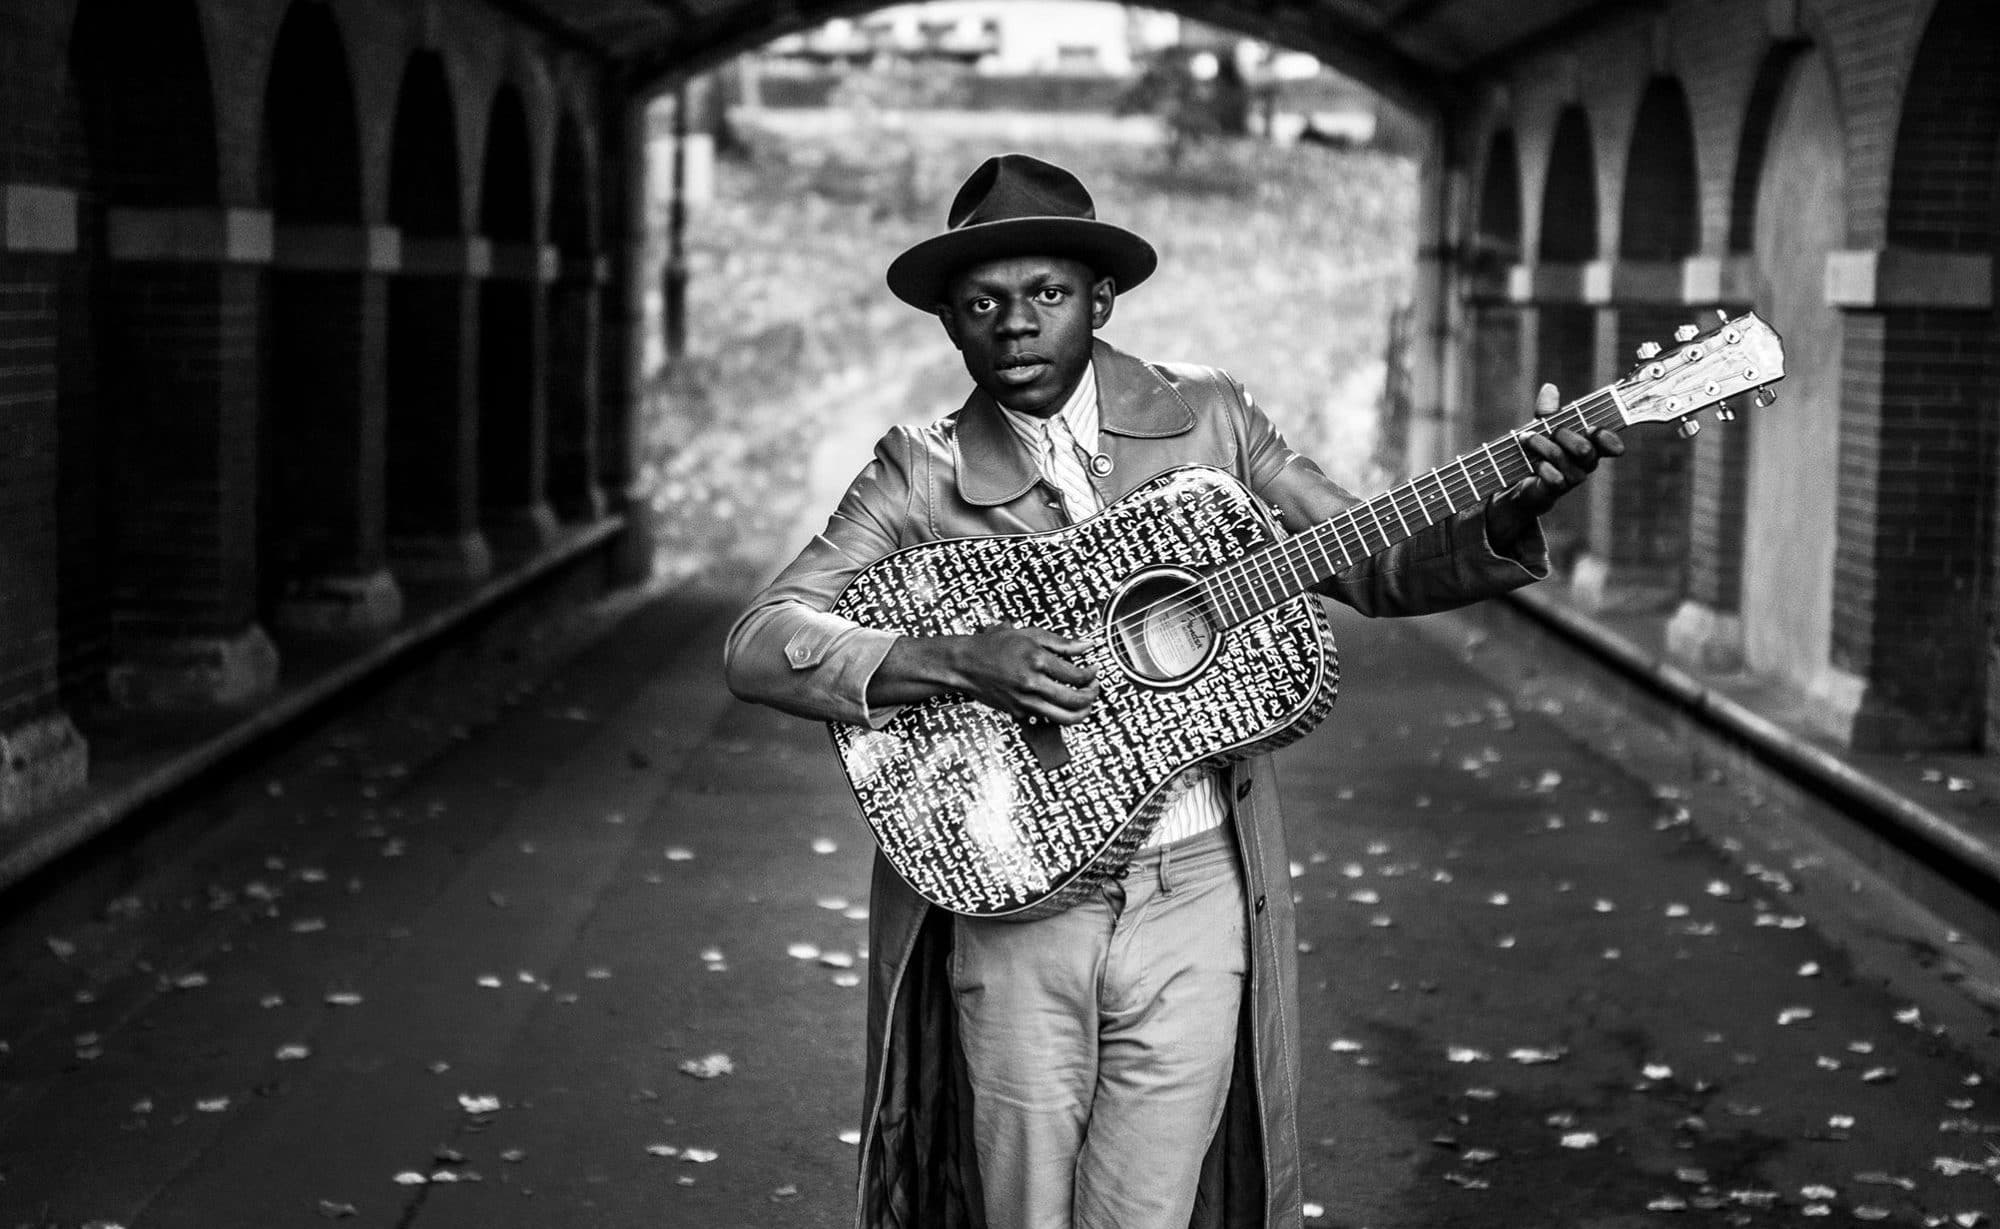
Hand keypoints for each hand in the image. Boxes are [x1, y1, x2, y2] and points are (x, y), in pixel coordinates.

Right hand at [952, 624, 1099, 724]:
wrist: (965, 664)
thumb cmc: (993, 646)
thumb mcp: (1028, 634)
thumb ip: (1061, 642)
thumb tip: (1086, 645)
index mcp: (1037, 660)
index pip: (1076, 676)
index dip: (1091, 675)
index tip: (1094, 671)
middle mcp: (1032, 683)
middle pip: (1075, 700)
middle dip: (1092, 695)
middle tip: (1094, 688)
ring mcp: (1024, 701)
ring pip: (1065, 717)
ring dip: (1082, 712)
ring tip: (1085, 703)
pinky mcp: (1018, 713)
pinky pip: (1046, 717)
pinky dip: (1057, 712)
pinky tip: (1059, 701)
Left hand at [1486, 382, 1624, 544]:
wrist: (1517, 481)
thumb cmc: (1538, 450)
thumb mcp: (1542, 427)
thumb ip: (1547, 411)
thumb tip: (1549, 387)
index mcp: (1590, 445)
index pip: (1610, 443)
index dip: (1607, 437)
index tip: (1593, 428)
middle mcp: (1585, 464)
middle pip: (1585, 449)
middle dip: (1563, 434)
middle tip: (1549, 430)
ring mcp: (1573, 479)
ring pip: (1564, 459)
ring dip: (1542, 445)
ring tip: (1526, 438)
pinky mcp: (1556, 491)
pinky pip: (1555, 478)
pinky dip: (1541, 466)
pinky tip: (1534, 463)